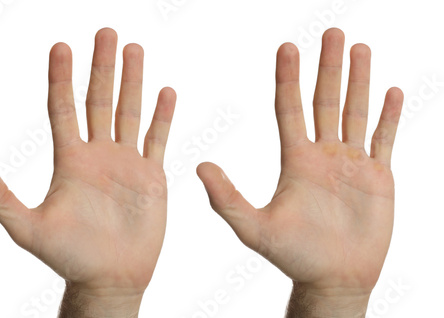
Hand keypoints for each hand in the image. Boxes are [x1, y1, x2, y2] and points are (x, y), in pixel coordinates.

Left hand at [0, 28, 175, 316]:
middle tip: (106, 33)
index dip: (61, 78)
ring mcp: (126, 163)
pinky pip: (157, 139)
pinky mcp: (151, 176)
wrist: (110, 277)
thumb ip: (1, 200)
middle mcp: (97, 154)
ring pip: (130, 113)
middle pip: (99, 101)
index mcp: (70, 161)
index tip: (62, 46)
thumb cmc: (69, 257)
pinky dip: (163, 116)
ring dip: (133, 81)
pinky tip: (166, 92)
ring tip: (134, 50)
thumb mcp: (28, 230)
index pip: (63, 109)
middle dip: (102, 67)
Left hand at [197, 28, 402, 316]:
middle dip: (327, 66)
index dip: (288, 78)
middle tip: (331, 33)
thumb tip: (199, 166)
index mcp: (295, 160)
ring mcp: (351, 163)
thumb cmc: (294, 256)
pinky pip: (384, 139)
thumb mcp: (254, 228)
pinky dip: (388, 117)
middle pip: (325, 101)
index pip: (289, 108)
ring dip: (359, 81)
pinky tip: (391, 92)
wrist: (332, 278)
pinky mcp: (378, 177)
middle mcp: (322, 154)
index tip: (287, 47)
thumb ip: (226, 198)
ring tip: (359, 48)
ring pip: (355, 112)